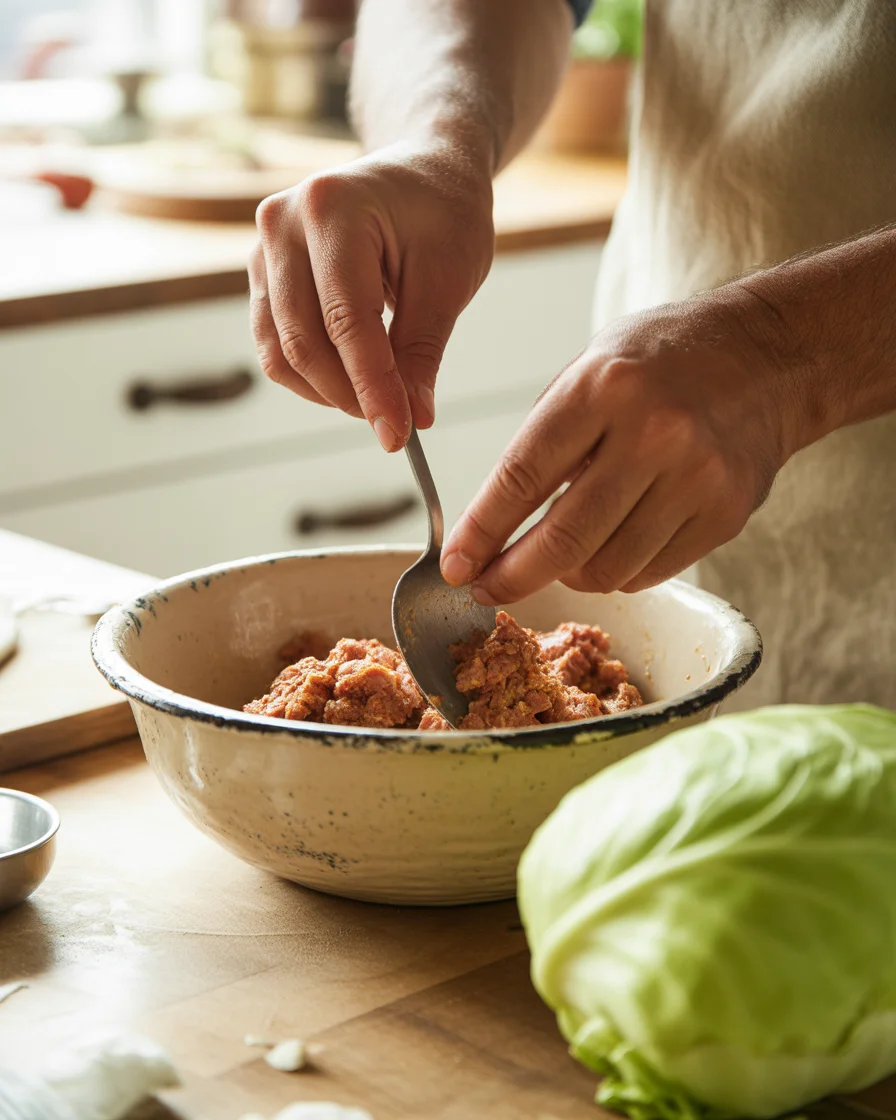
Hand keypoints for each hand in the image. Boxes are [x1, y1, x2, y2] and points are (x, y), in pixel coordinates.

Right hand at [249, 142, 494, 450]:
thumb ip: (422, 352)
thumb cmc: (442, 213)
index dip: (373, 387)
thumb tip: (411, 419)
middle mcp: (283, 222)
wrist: (421, 171)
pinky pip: (273, 342)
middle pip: (302, 340)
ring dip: (327, 391)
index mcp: (333, 208)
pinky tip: (351, 380)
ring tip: (378, 400)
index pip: (347, 320)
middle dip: (350, 395)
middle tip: (396, 423)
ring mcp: (263, 246)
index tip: (400, 435)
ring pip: (279, 349)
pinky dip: (310, 374)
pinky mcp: (262, 272)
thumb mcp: (449, 279)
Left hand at [441, 291, 805, 600]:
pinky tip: (607, 548)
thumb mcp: (590, 368)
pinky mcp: (725, 514)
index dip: (480, 532)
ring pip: (606, 568)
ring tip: (554, 560)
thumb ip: (545, 440)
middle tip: (484, 589)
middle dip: (511, 577)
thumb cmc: (664, 358)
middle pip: (563, 539)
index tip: (455, 564)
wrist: (769, 357)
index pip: (522, 477)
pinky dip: (615, 573)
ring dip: (566, 576)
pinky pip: (648, 572)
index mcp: (603, 387)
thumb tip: (494, 524)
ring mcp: (696, 478)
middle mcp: (653, 433)